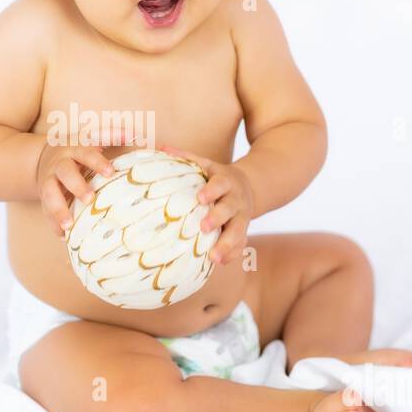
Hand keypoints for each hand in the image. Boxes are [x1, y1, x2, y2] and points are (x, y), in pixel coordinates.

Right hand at [36, 126, 130, 238]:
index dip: (97, 162)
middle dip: (76, 185)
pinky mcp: (42, 196)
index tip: (110, 172)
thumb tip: (135, 135)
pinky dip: (52, 223)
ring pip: (49, 193)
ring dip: (58, 209)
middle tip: (89, 199)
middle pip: (65, 172)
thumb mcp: (91, 139)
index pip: (86, 153)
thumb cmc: (77, 151)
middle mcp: (60, 164)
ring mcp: (49, 180)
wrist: (44, 157)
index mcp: (74, 149)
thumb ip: (112, 136)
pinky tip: (62, 236)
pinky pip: (44, 209)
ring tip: (69, 225)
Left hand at [157, 143, 255, 265]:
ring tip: (214, 257)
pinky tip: (221, 263)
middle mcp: (236, 200)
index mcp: (226, 181)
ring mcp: (242, 217)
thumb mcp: (207, 164)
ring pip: (238, 231)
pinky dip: (232, 254)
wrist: (251, 187)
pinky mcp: (244, 231)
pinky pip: (241, 244)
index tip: (200, 198)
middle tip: (204, 228)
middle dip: (218, 218)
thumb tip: (160, 147)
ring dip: (227, 244)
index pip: (220, 184)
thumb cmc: (218, 177)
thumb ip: (186, 158)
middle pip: (229, 209)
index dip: (212, 190)